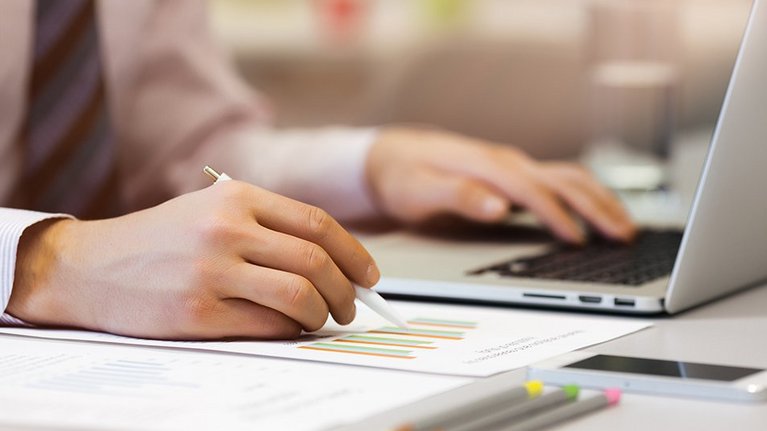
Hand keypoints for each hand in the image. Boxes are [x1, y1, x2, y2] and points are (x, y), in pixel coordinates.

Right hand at [8, 181, 378, 339]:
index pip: (317, 224)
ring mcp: (211, 271)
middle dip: (345, 290)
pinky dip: (288, 331)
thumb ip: (267, 226)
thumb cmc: (161, 240)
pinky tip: (286, 329)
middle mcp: (226, 229)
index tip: (369, 276)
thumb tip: (333, 262)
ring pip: (298, 295)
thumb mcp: (211, 210)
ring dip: (322, 314)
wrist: (89, 266)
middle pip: (315, 261)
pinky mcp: (196, 312)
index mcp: (236, 197)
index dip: (354, 253)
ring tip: (321, 320)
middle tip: (349, 307)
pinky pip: (266, 325)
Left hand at [366, 127, 635, 242]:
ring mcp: (512, 167)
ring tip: (624, 227)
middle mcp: (506, 161)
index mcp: (486, 164)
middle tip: (625, 235)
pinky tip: (597, 214)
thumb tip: (498, 207)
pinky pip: (559, 182)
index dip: (557, 215)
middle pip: (564, 179)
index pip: (532, 189)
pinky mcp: (514, 175)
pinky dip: (585, 197)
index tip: (579, 241)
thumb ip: (457, 196)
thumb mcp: (418, 189)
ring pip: (568, 177)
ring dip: (599, 200)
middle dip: (597, 206)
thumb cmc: (404, 175)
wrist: (392, 156)